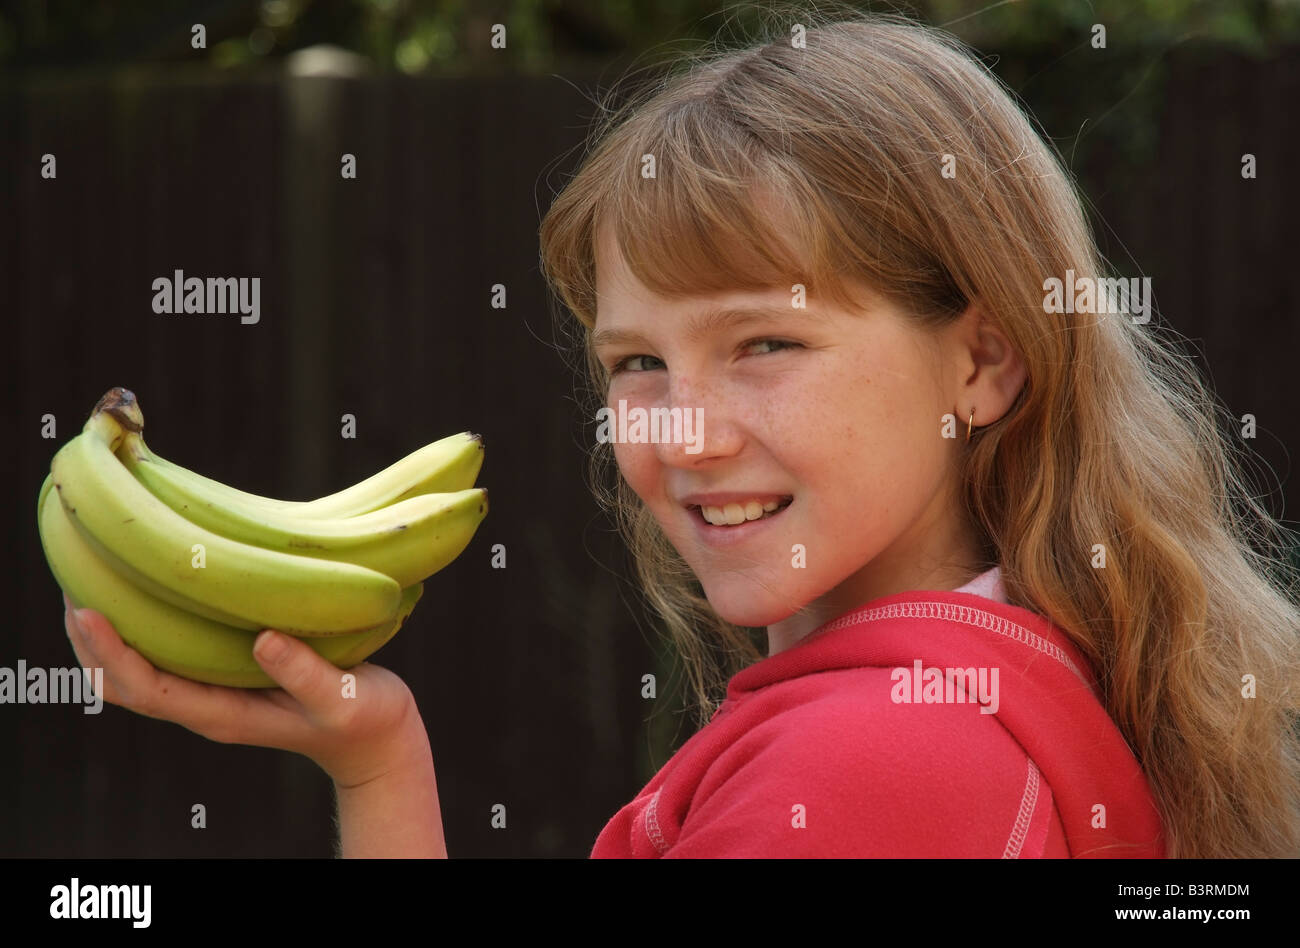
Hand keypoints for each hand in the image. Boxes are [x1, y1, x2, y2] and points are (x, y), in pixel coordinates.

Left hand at [62, 593, 424, 787]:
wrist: (376, 740)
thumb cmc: (364, 720)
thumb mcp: (345, 700)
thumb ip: (306, 675)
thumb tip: (261, 638)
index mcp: (224, 715)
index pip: (147, 688)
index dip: (112, 652)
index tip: (88, 611)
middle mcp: (206, 706)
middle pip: (121, 683)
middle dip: (89, 640)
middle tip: (72, 579)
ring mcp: (213, 692)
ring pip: (136, 669)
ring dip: (106, 633)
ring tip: (90, 578)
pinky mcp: (226, 675)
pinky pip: (165, 655)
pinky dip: (140, 627)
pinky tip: (145, 589)